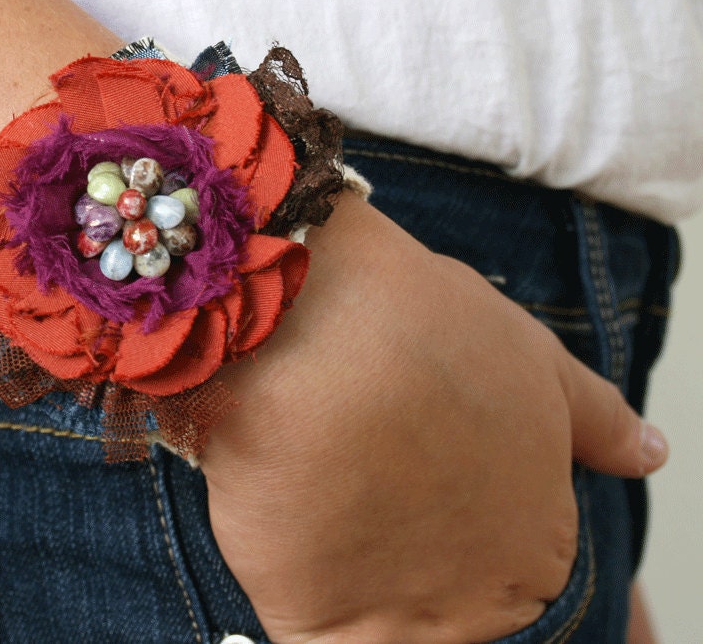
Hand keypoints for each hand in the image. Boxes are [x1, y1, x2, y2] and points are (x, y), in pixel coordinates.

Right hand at [202, 193, 667, 642]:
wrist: (307, 328)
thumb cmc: (417, 328)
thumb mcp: (530, 357)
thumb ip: (594, 420)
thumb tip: (650, 455)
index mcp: (538, 543)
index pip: (508, 566)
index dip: (452, 510)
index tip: (411, 467)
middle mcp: (480, 600)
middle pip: (442, 602)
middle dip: (405, 548)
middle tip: (359, 472)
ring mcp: (398, 621)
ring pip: (379, 622)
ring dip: (352, 572)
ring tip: (319, 489)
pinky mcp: (316, 627)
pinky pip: (318, 637)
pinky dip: (305, 599)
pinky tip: (290, 531)